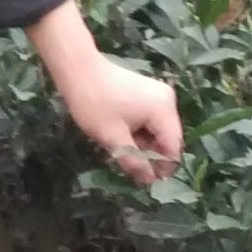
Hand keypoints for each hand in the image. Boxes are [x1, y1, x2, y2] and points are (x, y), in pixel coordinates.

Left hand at [28, 0, 182, 185]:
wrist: (77, 69)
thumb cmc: (94, 103)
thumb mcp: (113, 138)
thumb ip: (134, 162)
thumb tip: (149, 181)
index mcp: (163, 110)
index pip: (174, 148)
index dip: (163, 168)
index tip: (146, 182)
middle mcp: (167, 101)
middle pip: (167, 139)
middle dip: (151, 156)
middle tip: (130, 169)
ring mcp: (158, 95)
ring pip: (157, 131)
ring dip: (143, 145)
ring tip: (121, 151)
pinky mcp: (147, 94)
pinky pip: (150, 121)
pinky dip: (139, 132)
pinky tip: (121, 137)